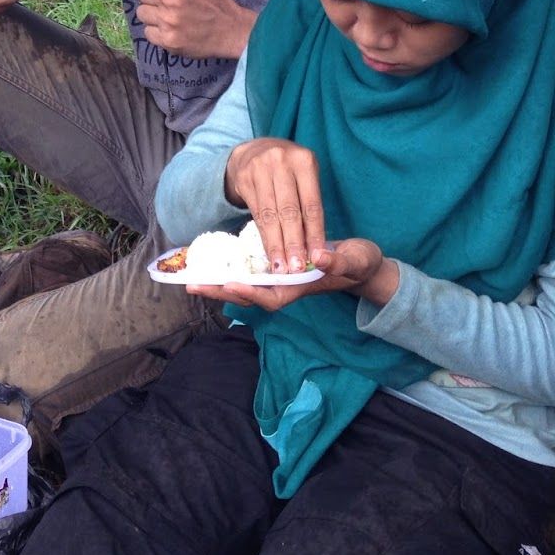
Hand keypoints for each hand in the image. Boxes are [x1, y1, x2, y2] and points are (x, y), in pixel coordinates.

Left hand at [185, 238, 394, 309]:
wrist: (362, 263)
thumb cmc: (360, 262)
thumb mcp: (355, 259)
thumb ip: (339, 261)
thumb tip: (319, 258)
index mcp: (302, 287)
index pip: (272, 296)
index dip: (251, 292)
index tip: (230, 284)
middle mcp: (286, 286)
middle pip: (250, 295)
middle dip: (221, 292)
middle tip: (192, 285)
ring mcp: (280, 279)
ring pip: (245, 286)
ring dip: (219, 283)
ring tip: (193, 279)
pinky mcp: (277, 268)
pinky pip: (249, 274)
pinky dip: (230, 271)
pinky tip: (212, 265)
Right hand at [224, 137, 324, 272]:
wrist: (255, 150)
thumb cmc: (289, 171)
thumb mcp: (305, 177)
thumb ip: (309, 205)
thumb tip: (315, 247)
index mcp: (304, 161)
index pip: (311, 204)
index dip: (314, 233)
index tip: (316, 258)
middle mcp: (281, 162)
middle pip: (289, 211)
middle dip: (293, 243)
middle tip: (297, 269)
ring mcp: (259, 169)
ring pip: (270, 215)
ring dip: (276, 245)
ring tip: (282, 268)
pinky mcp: (244, 179)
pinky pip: (256, 214)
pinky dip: (264, 236)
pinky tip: (269, 253)